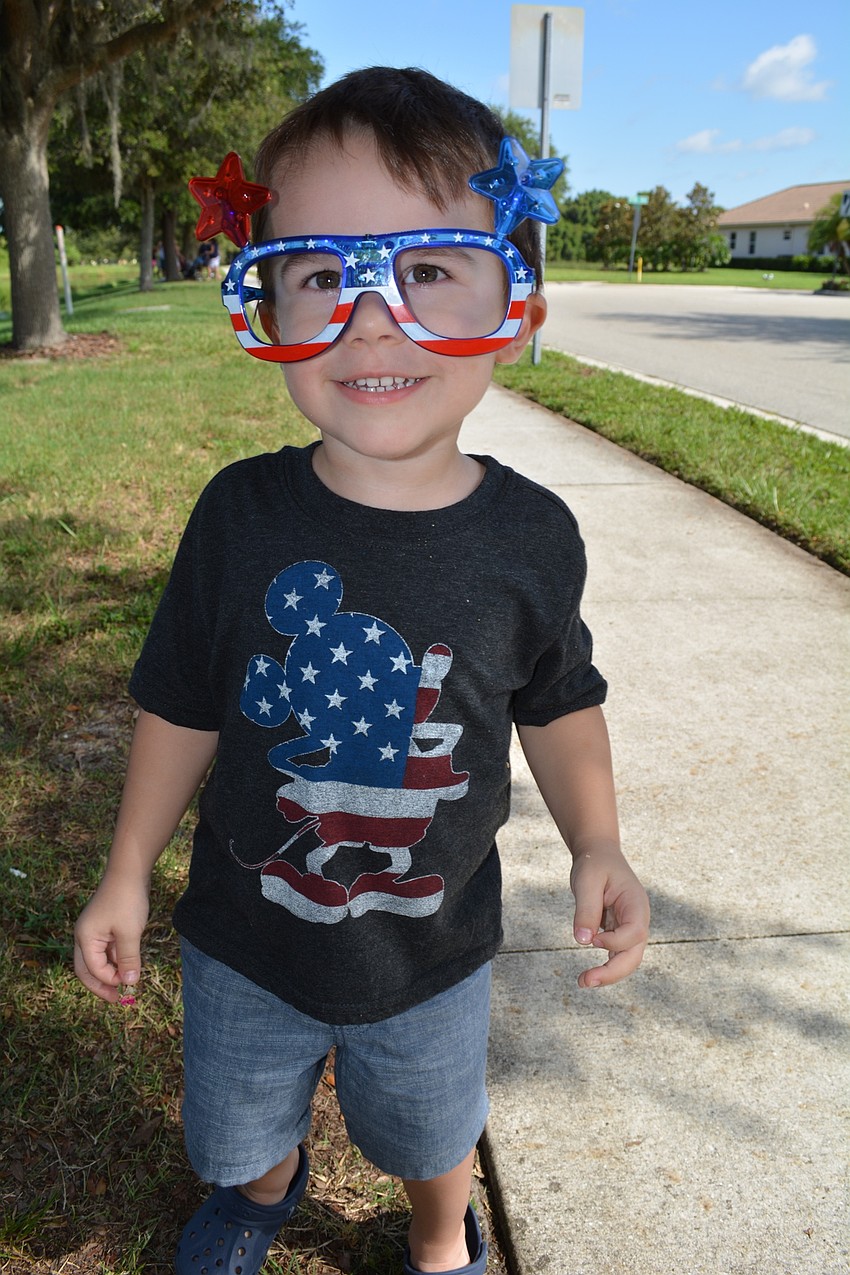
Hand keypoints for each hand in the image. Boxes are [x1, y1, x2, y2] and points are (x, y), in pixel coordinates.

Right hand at [73, 875, 149, 1002]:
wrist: (130, 871)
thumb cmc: (127, 900)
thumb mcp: (130, 932)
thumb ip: (128, 959)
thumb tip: (130, 983)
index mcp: (85, 938)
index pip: (92, 969)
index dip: (109, 980)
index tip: (128, 985)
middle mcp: (84, 936)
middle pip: (87, 970)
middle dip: (102, 985)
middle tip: (118, 999)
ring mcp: (93, 931)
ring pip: (97, 960)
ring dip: (111, 973)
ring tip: (128, 984)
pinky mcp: (104, 927)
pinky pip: (106, 950)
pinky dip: (116, 959)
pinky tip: (129, 964)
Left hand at [570, 844, 648, 988]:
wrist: (598, 854)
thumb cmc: (594, 864)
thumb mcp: (587, 881)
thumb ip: (586, 909)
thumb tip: (582, 941)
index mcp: (636, 904)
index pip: (634, 932)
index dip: (614, 941)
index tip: (592, 939)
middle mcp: (638, 919)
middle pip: (634, 954)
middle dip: (613, 971)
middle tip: (586, 981)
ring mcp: (630, 927)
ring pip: (627, 959)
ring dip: (608, 974)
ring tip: (583, 982)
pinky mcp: (619, 931)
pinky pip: (616, 954)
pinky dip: (605, 966)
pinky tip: (589, 975)